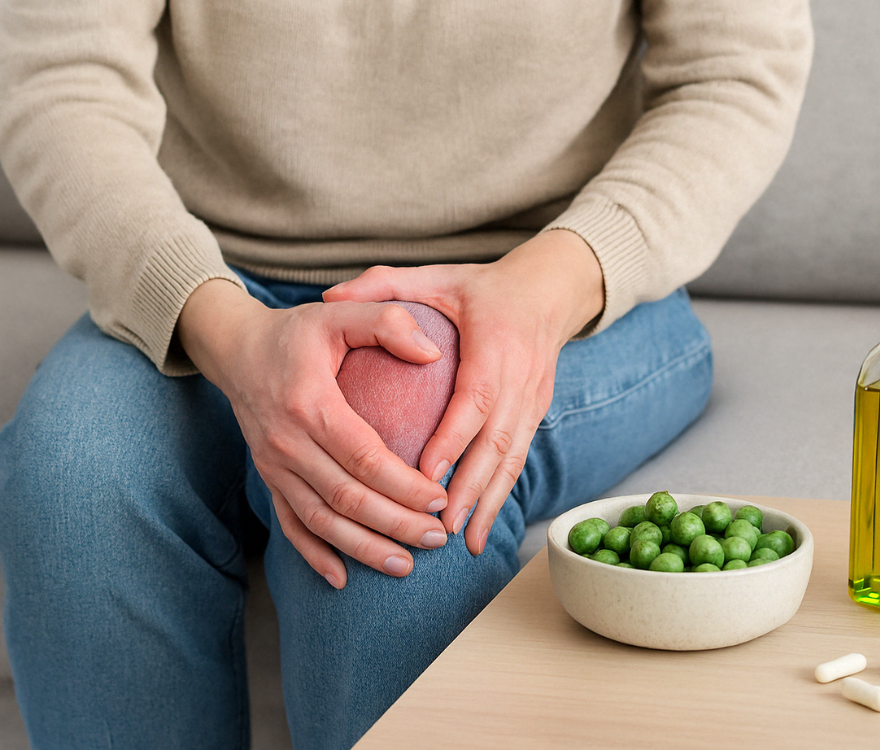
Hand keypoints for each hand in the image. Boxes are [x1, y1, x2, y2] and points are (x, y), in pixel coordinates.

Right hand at [176, 280, 450, 585]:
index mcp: (310, 404)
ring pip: (320, 520)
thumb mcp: (339, 313)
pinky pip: (290, 525)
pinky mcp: (269, 479)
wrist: (237, 350)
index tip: (440, 499)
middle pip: (347, 497)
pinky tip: (342, 579)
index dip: (403, 484)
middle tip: (438, 539)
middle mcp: (287, 443)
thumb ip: (386, 323)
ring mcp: (274, 466)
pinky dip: (314, 555)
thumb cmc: (298, 333)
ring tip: (405, 566)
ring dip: (362, 548)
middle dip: (395, 524)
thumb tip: (433, 353)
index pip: (364, 457)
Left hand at [323, 230, 604, 554]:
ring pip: (513, 458)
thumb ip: (384, 285)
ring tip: (462, 541)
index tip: (426, 474)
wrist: (548, 291)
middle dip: (471, 487)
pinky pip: (520, 460)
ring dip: (489, 502)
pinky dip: (501, 497)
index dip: (453, 439)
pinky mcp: (538, 413)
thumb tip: (328, 296)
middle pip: (498, 440)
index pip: (474, 397)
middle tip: (440, 525)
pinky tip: (479, 529)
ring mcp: (534, 398)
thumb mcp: (434, 277)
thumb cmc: (480, 286)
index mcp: (495, 340)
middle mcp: (521, 375)